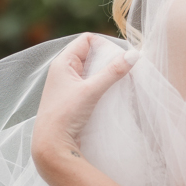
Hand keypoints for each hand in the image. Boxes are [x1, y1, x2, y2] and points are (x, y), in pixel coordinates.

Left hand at [31, 34, 134, 180]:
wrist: (52, 146)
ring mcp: (68, 86)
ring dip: (106, 74)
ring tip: (121, 82)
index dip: (104, 44)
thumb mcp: (91, 90)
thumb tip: (134, 55)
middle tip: (124, 69)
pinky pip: (90, 85)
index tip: (119, 57)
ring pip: (92, 71)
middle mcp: (63, 71)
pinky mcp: (73, 100)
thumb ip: (113, 72)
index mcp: (62, 63)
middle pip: (90, 54)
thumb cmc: (66, 115)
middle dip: (108, 59)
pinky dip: (102, 86)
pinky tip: (112, 94)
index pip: (86, 40)